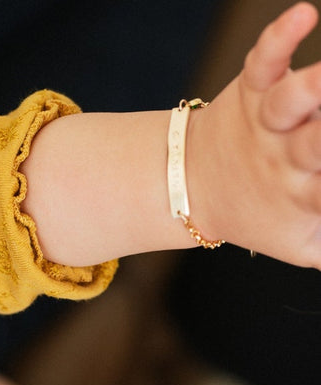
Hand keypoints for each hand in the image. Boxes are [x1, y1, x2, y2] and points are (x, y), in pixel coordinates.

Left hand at [190, 2, 320, 266]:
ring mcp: (268, 122)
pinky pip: (264, 60)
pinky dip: (279, 37)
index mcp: (305, 199)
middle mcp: (287, 159)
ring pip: (291, 102)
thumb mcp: (303, 245)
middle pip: (320, 145)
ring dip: (313, 87)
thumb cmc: (264, 213)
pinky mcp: (252, 89)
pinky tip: (303, 14)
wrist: (193, 190)